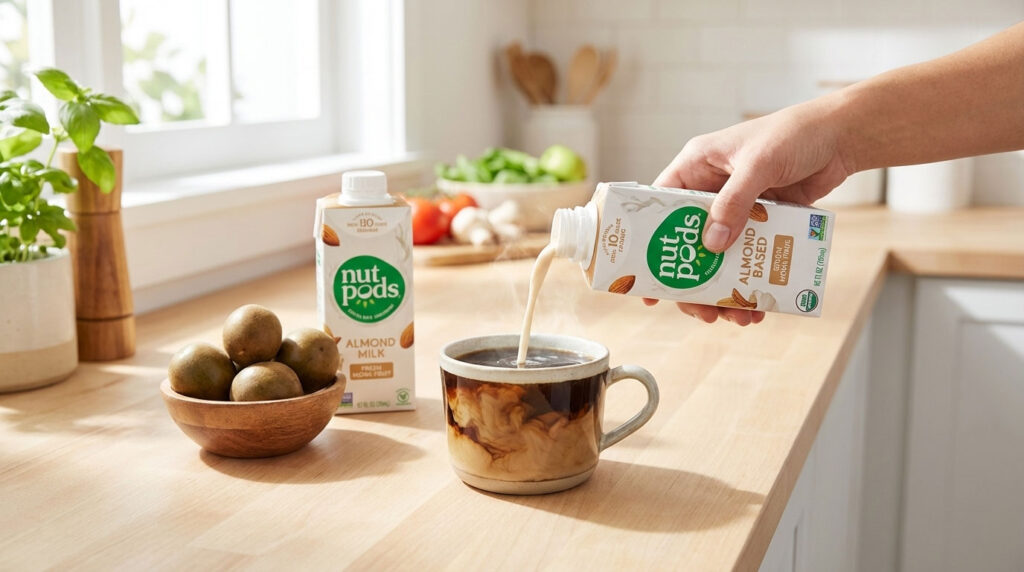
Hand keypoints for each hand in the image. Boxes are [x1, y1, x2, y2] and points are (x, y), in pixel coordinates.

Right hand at [648, 100, 852, 324]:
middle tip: (703, 311)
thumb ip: (735, 202)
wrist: (842, 137)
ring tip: (739, 316)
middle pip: (688, 242)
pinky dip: (753, 280)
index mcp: (697, 167)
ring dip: (726, 288)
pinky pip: (750, 257)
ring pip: (720, 256)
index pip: (661, 207)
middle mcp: (711, 190)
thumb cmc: (795, 134)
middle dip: (695, 281)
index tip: (647, 283)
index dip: (651, 244)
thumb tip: (712, 245)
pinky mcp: (764, 221)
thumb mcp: (759, 163)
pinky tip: (760, 302)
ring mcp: (738, 208)